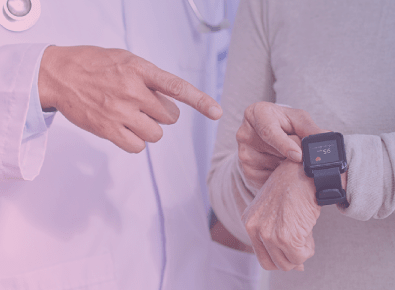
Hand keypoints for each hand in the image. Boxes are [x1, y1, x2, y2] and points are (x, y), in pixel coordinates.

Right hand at [38, 45, 222, 152]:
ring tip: (131, 116)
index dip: (200, 100)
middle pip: (170, 117)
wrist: (58, 74)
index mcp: (140, 70)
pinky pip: (138, 147)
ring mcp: (120, 112)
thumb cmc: (93, 65)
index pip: (177, 87)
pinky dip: (135, 141)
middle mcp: (133, 91)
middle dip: (162, 114)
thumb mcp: (125, 59)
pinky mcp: (108, 130)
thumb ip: (149, 77)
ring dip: (149, 128)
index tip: (216, 112)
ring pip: (156, 134)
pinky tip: (124, 129)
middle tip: (143, 105)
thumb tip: (170, 99)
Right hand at [236, 102, 325, 188]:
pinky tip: (281, 165)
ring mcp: (243, 153)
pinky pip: (268, 179)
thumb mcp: (297, 118)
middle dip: (292, 155)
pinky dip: (279, 176)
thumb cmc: (282, 122)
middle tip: (302, 154)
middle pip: (274, 151)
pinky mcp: (246, 171)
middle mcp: (244, 133)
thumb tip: (326, 138)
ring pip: (273, 167)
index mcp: (256, 114)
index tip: (298, 156)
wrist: (266, 132)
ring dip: (286, 166)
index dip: (285, 145)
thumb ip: (310, 128)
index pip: (269, 131)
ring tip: (288, 156)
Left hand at [242, 160, 320, 270]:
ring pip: (287, 263)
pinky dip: (308, 248)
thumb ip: (279, 236)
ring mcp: (268, 233)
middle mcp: (254, 228)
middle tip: (302, 242)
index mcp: (249, 221)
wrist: (303, 171)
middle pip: (273, 264)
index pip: (262, 256)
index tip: (293, 252)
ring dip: (301, 252)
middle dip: (290, 258)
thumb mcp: (277, 211)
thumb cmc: (293, 186)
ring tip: (305, 233)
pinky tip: (308, 230)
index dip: (280, 258)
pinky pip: (300, 256)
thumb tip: (297, 266)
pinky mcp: (285, 236)